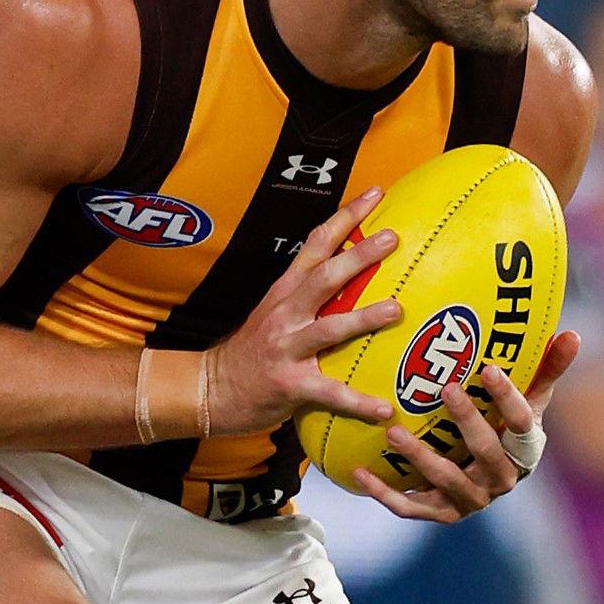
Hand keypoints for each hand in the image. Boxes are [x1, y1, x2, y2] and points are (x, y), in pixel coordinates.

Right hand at [205, 189, 402, 434]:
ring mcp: (286, 348)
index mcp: (284, 292)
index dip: (345, 217)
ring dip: (363, 318)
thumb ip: (308, 295)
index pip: (316, 244)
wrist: (209, 389)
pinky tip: (383, 409)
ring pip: (328, 328)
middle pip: (324, 277)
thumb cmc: (251, 352)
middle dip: (358, 256)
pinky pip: (329, 392)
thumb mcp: (274, 313)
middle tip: (391, 239)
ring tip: (394, 310)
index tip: (376, 194)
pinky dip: (357, 402)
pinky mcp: (290, 384)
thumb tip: (354, 275)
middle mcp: (285, 314)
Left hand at [352, 328, 580, 523]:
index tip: (489, 367)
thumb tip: (574, 333)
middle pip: (486, 451)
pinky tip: (360, 472)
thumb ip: (548, 369)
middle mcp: (501, 479)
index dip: (507, 396)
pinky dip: (385, 493)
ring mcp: (471, 500)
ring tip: (393, 430)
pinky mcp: (442, 513)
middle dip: (467, 421)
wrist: (487, 477)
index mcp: (525, 449)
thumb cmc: (506, 427)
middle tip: (445, 388)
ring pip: (446, 481)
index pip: (522, 422)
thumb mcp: (530, 400)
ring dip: (420, 457)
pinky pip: (412, 507)